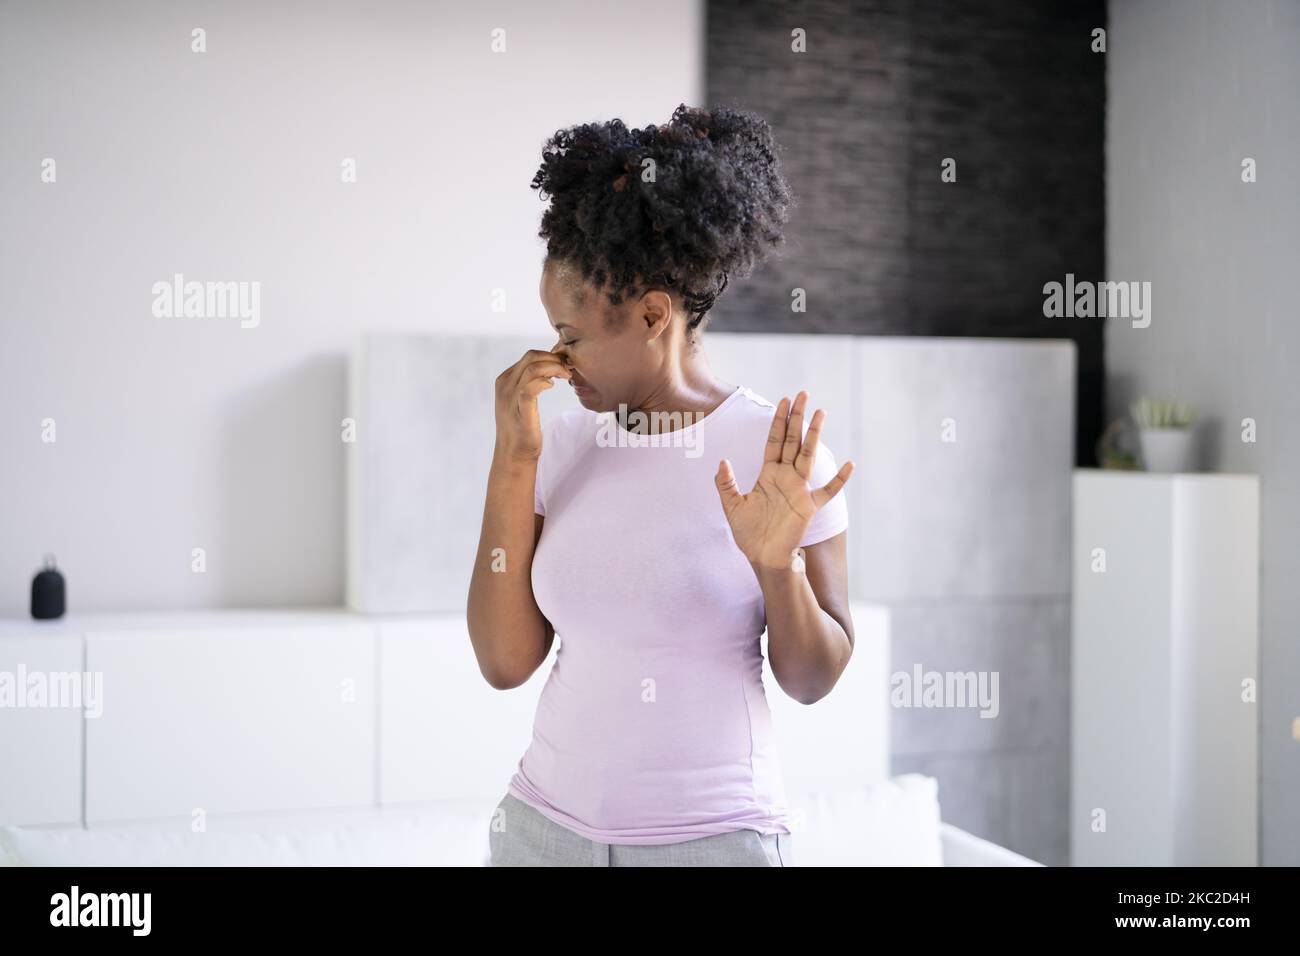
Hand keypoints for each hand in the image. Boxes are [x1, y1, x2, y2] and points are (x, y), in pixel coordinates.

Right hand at [494, 344, 571, 463]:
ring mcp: (510, 397)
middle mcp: (505, 385)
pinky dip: (545, 382)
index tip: (566, 364)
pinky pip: (531, 388)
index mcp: (505, 380)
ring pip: (532, 368)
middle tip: (569, 368)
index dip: (551, 356)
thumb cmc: (522, 428)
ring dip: (554, 368)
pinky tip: (553, 386)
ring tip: (566, 375)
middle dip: (555, 358)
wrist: (513, 454)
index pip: (530, 356)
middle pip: (531, 357)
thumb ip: (530, 383)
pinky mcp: (519, 409)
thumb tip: (551, 370)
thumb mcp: (522, 400)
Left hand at [714, 391, 853, 569]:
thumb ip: (726, 483)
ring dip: (814, 435)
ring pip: (808, 456)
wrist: (762, 556)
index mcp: (768, 474)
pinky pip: (827, 491)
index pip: (775, 441)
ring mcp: (799, 490)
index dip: (779, 421)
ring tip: (821, 413)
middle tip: (803, 394)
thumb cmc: (749, 533)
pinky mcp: (808, 507)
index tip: (784, 401)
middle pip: (793, 441)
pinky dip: (838, 479)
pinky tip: (849, 464)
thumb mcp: (731, 506)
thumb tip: (722, 461)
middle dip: (797, 418)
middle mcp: (786, 477)